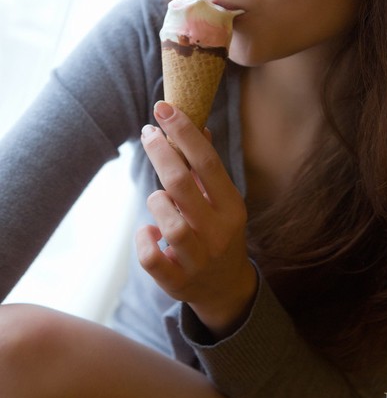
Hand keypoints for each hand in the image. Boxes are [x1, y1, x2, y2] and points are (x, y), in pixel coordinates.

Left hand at [136, 101, 257, 338]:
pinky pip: (152, 260)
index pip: (208, 163)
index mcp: (232, 206)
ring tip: (158, 198)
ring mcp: (199, 260)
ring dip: (157, 202)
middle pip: (182, 185)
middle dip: (161, 153)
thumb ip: (207, 167)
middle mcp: (219, 232)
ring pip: (170, 224)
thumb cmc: (219, 232)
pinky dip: (144, 241)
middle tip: (147, 133)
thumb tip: (198, 125)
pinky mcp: (178, 282)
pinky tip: (149, 232)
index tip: (164, 109)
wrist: (226, 288)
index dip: (185, 133)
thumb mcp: (221, 200)